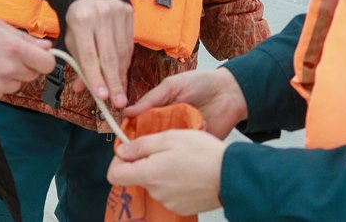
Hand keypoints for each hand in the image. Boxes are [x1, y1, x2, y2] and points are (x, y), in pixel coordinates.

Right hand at [0, 19, 55, 103]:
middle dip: (26, 68)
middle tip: (10, 58)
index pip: (47, 63)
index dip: (44, 61)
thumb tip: (47, 47)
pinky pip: (3, 92)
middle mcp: (10, 68)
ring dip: (11, 77)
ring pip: (18, 84)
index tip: (38, 57)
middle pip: (33, 75)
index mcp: (15, 48)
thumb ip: (25, 38)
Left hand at [64, 0, 132, 107]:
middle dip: (113, 83)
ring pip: (122, 52)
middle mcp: (101, 15)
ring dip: (121, 76)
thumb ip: (77, 62)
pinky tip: (122, 76)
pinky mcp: (129, 13)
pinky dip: (126, 62)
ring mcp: (117, 13)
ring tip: (120, 94)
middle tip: (118, 103)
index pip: (89, 55)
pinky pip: (129, 44)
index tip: (101, 96)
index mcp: (81, 20)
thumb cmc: (78, 18)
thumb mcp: (71, 37)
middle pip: (109, 56)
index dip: (95, 77)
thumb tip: (81, 88)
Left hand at [108, 130, 226, 215]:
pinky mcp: (182, 207)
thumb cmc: (203, 153)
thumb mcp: (169, 137)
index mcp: (148, 173)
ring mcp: (169, 202)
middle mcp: (155, 192)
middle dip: (146, 162)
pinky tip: (190, 172)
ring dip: (163, 171)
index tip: (130, 150)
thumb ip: (141, 144)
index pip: (114, 175)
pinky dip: (175, 182)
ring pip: (155, 183)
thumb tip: (122, 150)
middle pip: (138, 177)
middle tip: (165, 148)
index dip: (118, 161)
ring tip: (182, 159)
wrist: (231, 175)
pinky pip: (170, 192)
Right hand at [124, 68, 246, 138]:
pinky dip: (182, 150)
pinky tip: (182, 146)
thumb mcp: (172, 86)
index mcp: (159, 112)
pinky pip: (184, 152)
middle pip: (150, 140)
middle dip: (145, 145)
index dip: (131, 133)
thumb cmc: (201, 83)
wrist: (231, 92)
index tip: (123, 141)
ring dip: (164, 147)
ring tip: (162, 146)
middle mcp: (168, 126)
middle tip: (139, 149)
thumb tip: (126, 112)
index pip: (140, 126)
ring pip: (166, 148)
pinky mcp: (196, 146)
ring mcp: (182, 137)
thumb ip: (151, 99)